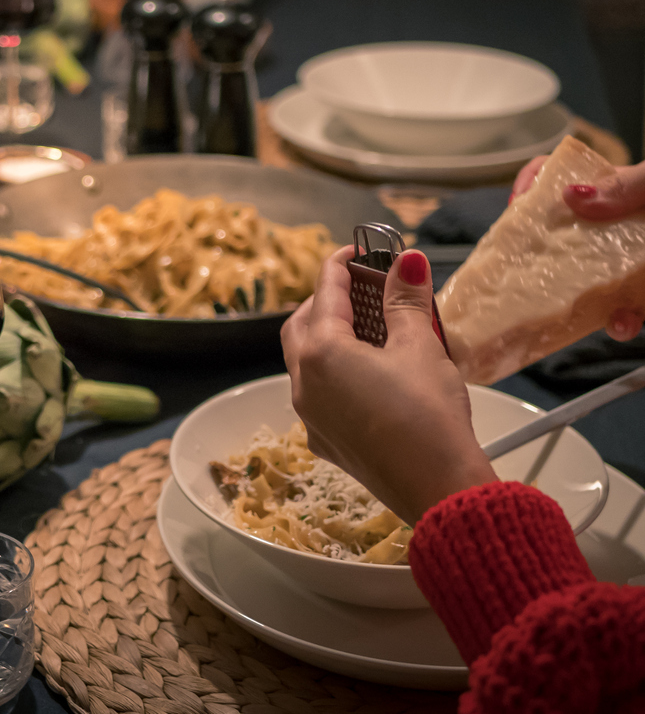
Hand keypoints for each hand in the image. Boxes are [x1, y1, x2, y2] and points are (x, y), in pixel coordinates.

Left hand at [280, 245, 497, 524]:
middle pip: (301, 326)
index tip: (360, 250)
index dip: (343, 264)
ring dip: (328, 338)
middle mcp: (303, 384)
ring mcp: (310, 417)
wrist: (439, 489)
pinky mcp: (325, 441)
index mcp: (321, 354)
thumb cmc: (429, 416)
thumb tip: (408, 263)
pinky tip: (368, 372)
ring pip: (304, 362)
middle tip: (361, 287)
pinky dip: (334, 373)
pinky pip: (318, 395)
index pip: (324, 292)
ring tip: (368, 328)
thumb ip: (406, 300)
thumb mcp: (420, 346)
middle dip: (326, 301)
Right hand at [512, 155, 644, 339]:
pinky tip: (625, 323)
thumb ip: (631, 185)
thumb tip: (573, 195)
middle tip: (534, 270)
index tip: (521, 207)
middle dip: (545, 257)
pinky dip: (623, 321)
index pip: (561, 178)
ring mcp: (636, 263)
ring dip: (582, 298)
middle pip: (565, 236)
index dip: (534, 189)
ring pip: (592, 281)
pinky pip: (627, 311)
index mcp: (624, 188)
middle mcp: (624, 225)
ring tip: (592, 307)